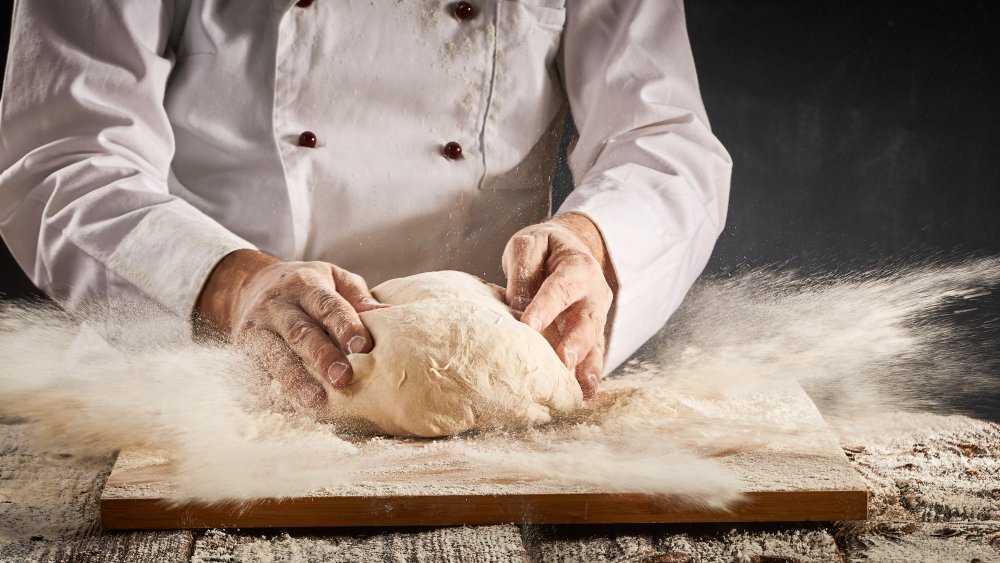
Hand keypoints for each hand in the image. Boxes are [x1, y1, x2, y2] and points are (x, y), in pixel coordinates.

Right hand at [194, 250, 381, 407]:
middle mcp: (277, 305)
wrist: (252, 284)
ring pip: (274, 355)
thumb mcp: (334, 280)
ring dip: (294, 380)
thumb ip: (360, 298)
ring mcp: (255, 328)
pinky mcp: (242, 350)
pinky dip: (270, 392)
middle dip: (321, 356)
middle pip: (300, 332)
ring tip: (314, 401)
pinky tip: (288, 408)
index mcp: (305, 284)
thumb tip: (392, 317)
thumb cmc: (308, 287)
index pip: (327, 305)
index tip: (364, 346)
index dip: (345, 325)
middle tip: (343, 379)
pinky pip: (255, 373)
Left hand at [502, 213, 617, 397]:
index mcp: (578, 266)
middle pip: (587, 320)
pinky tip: (584, 395)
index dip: (546, 307)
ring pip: (595, 342)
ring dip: (588, 366)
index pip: (561, 288)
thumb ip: (523, 270)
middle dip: (576, 343)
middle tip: (563, 362)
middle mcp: (594, 293)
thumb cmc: (544, 249)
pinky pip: (594, 356)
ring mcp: (596, 316)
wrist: (566, 248)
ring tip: (582, 389)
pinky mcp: (593, 334)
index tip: (529, 325)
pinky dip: (590, 375)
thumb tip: (518, 305)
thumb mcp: (528, 245)